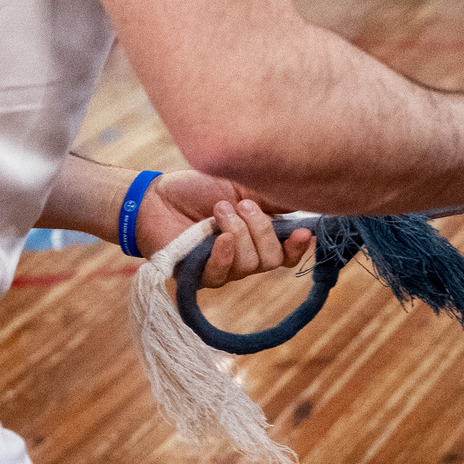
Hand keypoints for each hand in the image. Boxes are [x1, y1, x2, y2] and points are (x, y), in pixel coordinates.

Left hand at [135, 175, 314, 285]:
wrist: (157, 196)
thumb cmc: (199, 190)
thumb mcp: (243, 187)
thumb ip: (272, 199)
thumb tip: (305, 205)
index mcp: (258, 238)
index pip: (287, 253)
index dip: (299, 246)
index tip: (302, 232)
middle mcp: (245, 258)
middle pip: (273, 259)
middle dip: (262, 230)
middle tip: (242, 205)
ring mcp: (223, 269)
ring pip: (251, 264)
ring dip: (238, 232)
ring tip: (218, 210)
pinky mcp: (199, 277)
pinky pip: (223, 274)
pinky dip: (225, 254)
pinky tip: (219, 237)